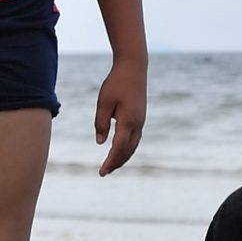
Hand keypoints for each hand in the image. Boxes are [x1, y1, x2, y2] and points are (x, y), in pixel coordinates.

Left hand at [95, 59, 146, 175]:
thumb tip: (100, 142)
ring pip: (133, 146)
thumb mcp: (103, 102)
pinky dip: (127, 148)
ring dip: (122, 157)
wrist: (133, 68)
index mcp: (128, 121)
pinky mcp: (140, 117)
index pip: (118, 148)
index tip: (102, 172)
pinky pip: (135, 139)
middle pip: (128, 151)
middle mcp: (138, 124)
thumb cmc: (116, 83)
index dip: (110, 161)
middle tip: (104, 172)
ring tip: (111, 165)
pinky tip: (119, 150)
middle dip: (116, 163)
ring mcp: (141, 121)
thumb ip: (101, 123)